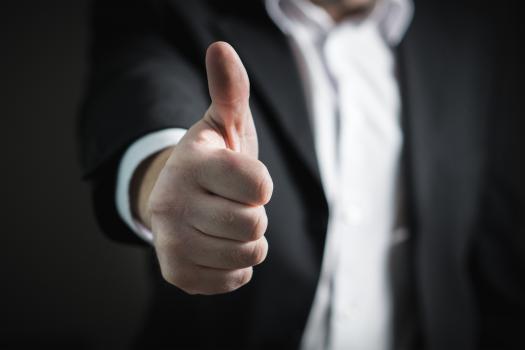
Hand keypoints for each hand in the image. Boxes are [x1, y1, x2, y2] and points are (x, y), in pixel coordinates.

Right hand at [135, 42, 272, 294]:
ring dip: (248, 240)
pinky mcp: (176, 274)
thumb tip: (221, 49)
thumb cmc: (212, 162)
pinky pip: (236, 279)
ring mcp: (170, 242)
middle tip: (232, 202)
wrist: (177, 199)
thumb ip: (230, 90)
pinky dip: (237, 265)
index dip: (260, 184)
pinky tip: (218, 245)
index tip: (243, 178)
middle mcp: (172, 203)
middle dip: (254, 214)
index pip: (259, 185)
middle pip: (254, 224)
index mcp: (191, 162)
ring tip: (226, 223)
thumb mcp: (222, 123)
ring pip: (248, 254)